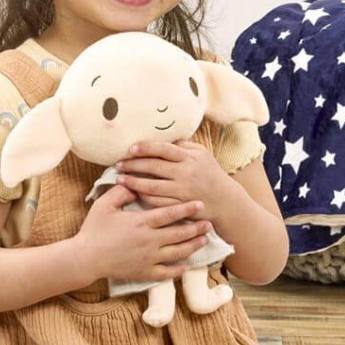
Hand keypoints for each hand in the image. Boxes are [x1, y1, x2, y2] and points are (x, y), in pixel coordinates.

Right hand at [73, 183, 212, 284]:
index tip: (199, 203)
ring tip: (203, 240)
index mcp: (141, 222)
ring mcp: (148, 258)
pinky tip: (187, 265)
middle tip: (209, 222)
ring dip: (193, 246)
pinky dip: (179, 269)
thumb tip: (135, 184)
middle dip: (196, 227)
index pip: (170, 213)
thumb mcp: (104, 205)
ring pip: (178, 253)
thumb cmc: (93, 229)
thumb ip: (122, 192)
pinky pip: (167, 273)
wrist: (85, 258)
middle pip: (179, 233)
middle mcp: (149, 240)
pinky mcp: (144, 272)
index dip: (186, 208)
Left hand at [115, 140, 239, 222]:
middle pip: (154, 167)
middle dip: (133, 165)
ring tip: (120, 180)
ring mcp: (183, 191)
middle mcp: (186, 173)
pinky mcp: (181, 206)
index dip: (146, 148)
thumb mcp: (201, 154)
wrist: (226, 200)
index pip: (164, 150)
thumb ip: (183, 146)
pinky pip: (158, 202)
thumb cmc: (210, 173)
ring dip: (134, 183)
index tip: (131, 149)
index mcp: (190, 157)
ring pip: (153, 187)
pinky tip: (134, 194)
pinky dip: (144, 198)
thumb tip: (163, 137)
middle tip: (118, 164)